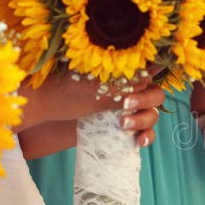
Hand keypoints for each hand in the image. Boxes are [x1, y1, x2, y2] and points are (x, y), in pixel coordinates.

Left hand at [18, 72, 164, 146]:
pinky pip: (145, 133)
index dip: (146, 84)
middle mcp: (130, 91)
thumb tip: (158, 62)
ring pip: (151, 115)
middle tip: (124, 106)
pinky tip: (139, 142)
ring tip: (123, 125)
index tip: (127, 95)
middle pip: (155, 96)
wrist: (46, 117)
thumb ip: (128, 77)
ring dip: (143, 120)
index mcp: (127, 74)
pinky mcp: (125, 130)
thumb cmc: (65, 92)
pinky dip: (147, 136)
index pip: (151, 76)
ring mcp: (128, 112)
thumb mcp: (97, 84)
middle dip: (144, 101)